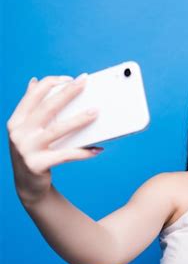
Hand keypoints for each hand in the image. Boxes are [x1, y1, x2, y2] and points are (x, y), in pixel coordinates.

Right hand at [7, 74, 100, 203]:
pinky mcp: (37, 164)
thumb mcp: (27, 129)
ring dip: (79, 120)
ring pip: (57, 129)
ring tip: (96, 112)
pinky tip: (97, 149)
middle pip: (47, 108)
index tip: (70, 78)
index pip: (33, 95)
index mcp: (16, 120)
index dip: (52, 83)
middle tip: (84, 82)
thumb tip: (34, 81)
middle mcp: (18, 133)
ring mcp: (26, 149)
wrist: (28, 185)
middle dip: (68, 92)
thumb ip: (31, 106)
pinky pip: (65, 155)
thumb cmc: (33, 151)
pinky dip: (83, 152)